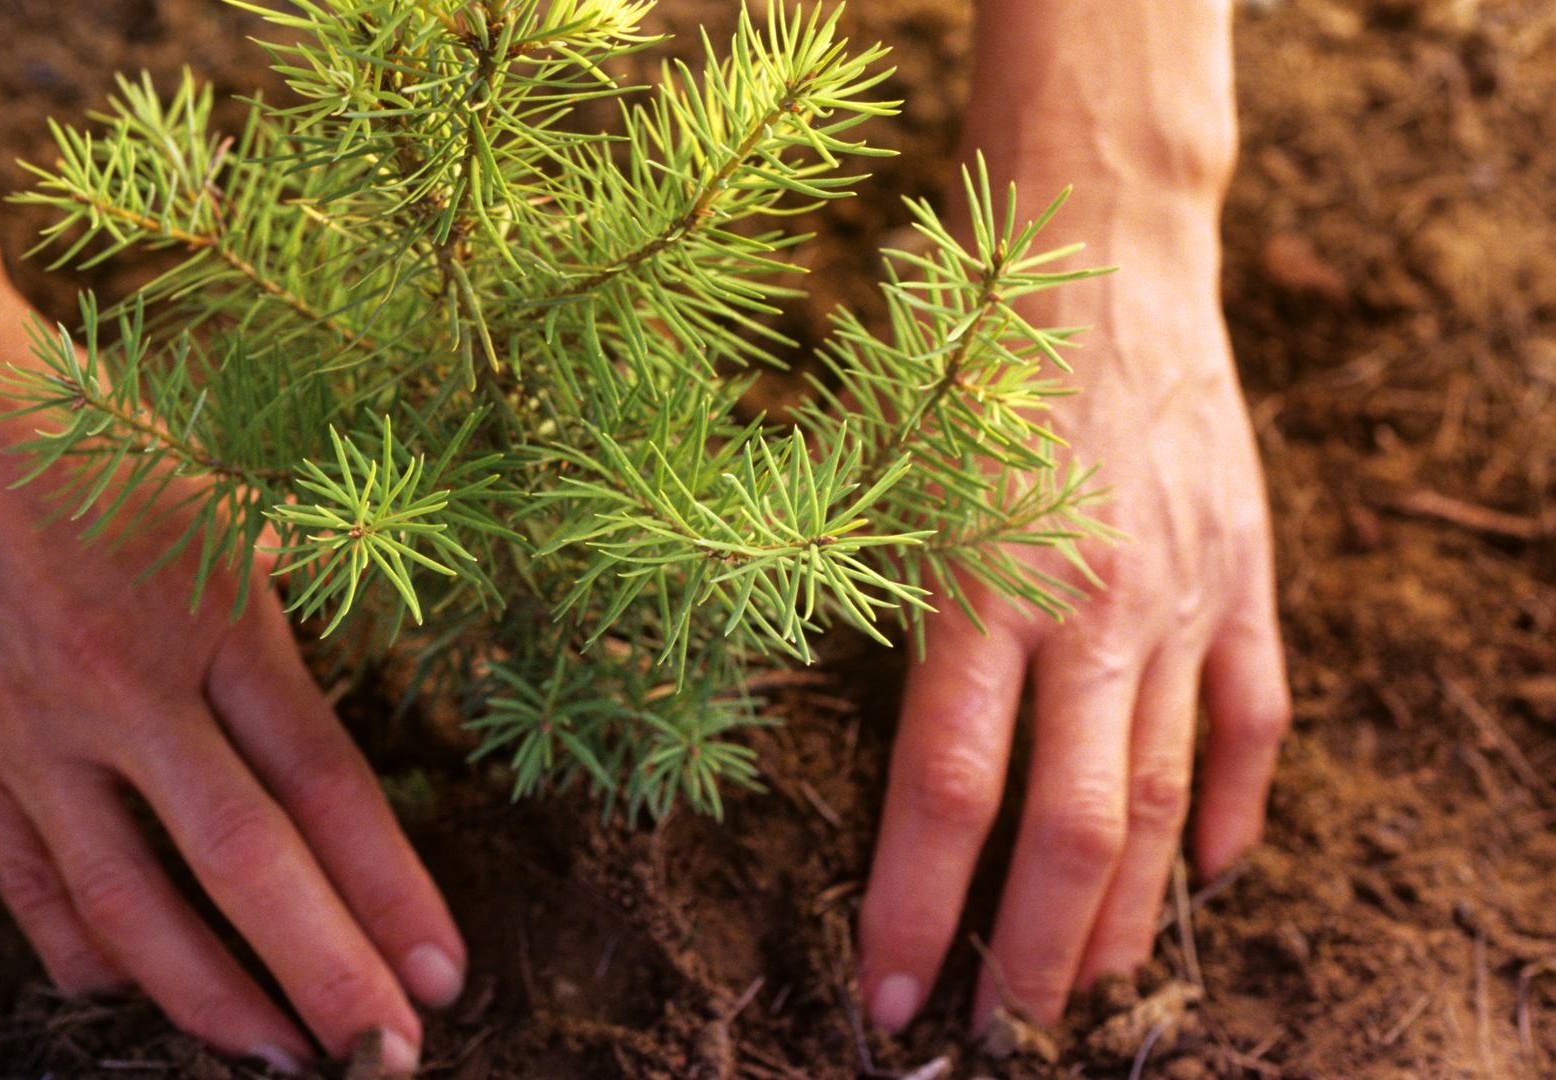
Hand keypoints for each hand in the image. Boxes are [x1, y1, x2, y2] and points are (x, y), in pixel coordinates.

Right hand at [0, 282, 459, 1073]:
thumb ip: (261, 599)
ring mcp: (31, 728)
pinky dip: (85, 949)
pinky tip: (128, 993)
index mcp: (216, 611)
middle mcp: (131, 683)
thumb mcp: (204, 489)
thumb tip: (313, 690)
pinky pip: (25, 883)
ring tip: (276, 1057)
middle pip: (249, 862)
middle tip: (386, 1060)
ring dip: (212, 997)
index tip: (442, 973)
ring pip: (132, 901)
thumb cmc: (65, 424)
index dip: (392, 886)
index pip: (328, 782)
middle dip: (327, 973)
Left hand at [856, 196, 1291, 1029]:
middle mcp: (1088, 608)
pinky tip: (1205, 877)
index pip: (944, 793)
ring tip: (1082, 993)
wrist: (1097, 244)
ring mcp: (1182, 599)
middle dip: (1029, 956)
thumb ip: (890, 623)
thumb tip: (882, 769)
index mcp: (979, 587)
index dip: (915, 909)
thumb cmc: (961, 359)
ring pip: (1161, 801)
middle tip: (997, 1034)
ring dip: (1120, 917)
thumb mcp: (888, 483)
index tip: (889, 996)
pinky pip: (1250, 725)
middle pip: (1068, 829)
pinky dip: (1229, 812)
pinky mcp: (1244, 577)